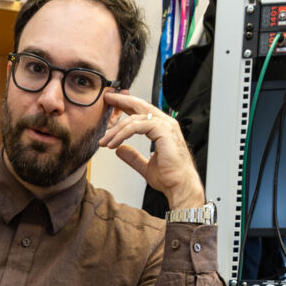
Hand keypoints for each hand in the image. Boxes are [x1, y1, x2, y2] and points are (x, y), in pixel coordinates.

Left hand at [99, 91, 205, 209]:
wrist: (180, 185)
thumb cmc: (170, 177)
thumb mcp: (146, 166)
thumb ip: (133, 157)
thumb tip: (120, 150)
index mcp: (163, 128)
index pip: (142, 111)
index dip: (127, 106)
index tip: (113, 105)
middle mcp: (165, 123)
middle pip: (139, 106)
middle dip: (121, 101)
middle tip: (107, 99)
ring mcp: (165, 124)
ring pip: (134, 119)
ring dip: (116, 130)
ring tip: (105, 141)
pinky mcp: (162, 129)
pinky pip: (136, 127)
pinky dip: (122, 135)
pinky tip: (113, 144)